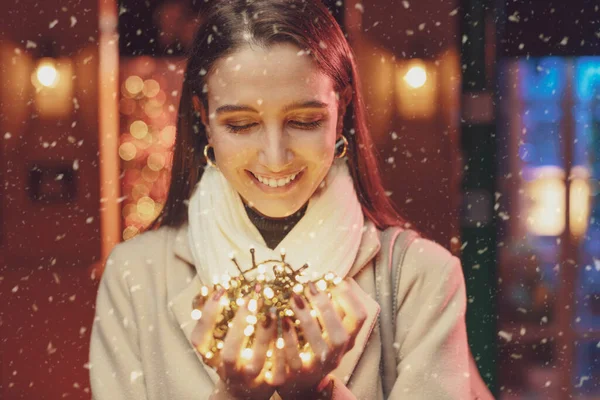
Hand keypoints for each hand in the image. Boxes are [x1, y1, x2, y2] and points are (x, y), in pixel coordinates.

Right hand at [191, 289, 284, 399]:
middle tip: (252, 297)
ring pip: (258, 360)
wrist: (246, 391)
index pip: (200, 339)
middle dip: (241, 324)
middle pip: (230, 353)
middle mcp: (229, 371)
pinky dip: (284, 344)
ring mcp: (251, 379)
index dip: (209, 315)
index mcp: (211, 357)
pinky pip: (280, 365)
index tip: (221, 291)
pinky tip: (287, 322)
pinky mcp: (272, 382)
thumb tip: (214, 287)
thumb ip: (216, 318)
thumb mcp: (218, 340)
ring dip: (265, 333)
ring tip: (272, 309)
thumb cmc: (232, 356)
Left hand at [277, 280, 366, 398]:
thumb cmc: (314, 344)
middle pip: (340, 334)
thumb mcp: (328, 327)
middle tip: (308, 286)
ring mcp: (319, 367)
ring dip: (306, 319)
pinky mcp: (298, 374)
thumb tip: (330, 275)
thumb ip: (331, 307)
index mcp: (347, 338)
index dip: (349, 296)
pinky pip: (294, 357)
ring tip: (293, 298)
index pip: (360, 317)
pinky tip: (280, 320)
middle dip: (325, 307)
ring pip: (319, 346)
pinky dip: (288, 338)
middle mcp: (337, 354)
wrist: (298, 381)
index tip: (333, 279)